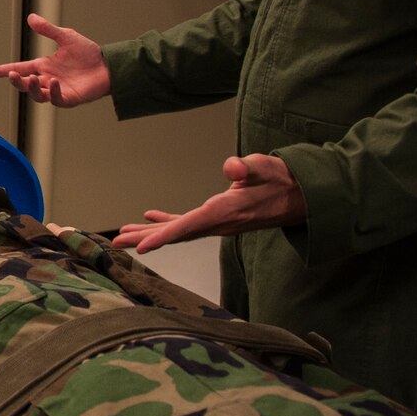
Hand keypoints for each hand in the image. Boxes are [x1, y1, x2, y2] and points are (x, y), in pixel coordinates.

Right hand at [0, 13, 112, 106]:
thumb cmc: (88, 53)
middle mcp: (47, 79)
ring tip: (31, 78)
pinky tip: (54, 82)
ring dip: (31, 88)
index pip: (19, 68)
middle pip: (25, 84)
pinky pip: (56, 99)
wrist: (108, 64)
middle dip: (16, 81)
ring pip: (37, 94)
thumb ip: (48, 29)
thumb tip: (30, 17)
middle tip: (12, 75)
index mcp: (44, 66)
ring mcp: (57, 90)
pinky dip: (52, 92)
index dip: (3, 71)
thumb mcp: (66, 37)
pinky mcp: (69, 98)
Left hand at [111, 153, 305, 252]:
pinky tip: (149, 217)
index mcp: (225, 212)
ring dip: (149, 233)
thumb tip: (231, 166)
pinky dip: (167, 222)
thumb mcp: (266, 168)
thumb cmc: (283, 179)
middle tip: (115, 244)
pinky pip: (187, 223)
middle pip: (175, 234)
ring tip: (123, 235)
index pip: (189, 227)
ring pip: (177, 231)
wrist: (301, 196)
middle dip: (145, 240)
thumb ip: (248, 167)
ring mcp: (217, 223)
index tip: (140, 249)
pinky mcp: (218, 217)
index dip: (164, 237)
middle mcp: (218, 223)